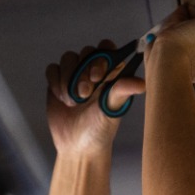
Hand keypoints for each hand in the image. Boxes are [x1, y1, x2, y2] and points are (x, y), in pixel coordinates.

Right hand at [45, 42, 146, 157]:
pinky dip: (56, 82)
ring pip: (68, 58)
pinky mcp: (57, 81)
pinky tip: (61, 99)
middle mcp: (93, 70)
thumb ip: (122, 91)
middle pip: (86, 51)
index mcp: (111, 72)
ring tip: (73, 102)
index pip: (106, 48)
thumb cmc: (100, 129)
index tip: (97, 76)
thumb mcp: (111, 109)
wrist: (77, 146)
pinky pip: (53, 69)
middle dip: (82, 72)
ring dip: (68, 79)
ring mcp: (74, 74)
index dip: (101, 57)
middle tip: (84, 94)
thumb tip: (141, 83)